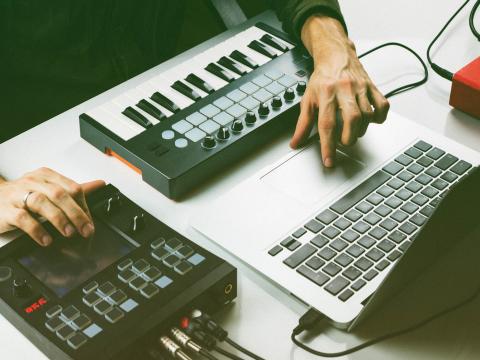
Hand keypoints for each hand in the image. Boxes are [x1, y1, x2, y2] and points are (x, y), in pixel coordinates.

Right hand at [0, 168, 104, 245]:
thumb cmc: (23, 194)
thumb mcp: (48, 188)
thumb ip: (72, 189)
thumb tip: (99, 184)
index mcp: (46, 175)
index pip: (71, 188)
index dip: (83, 206)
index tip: (90, 222)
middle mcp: (33, 182)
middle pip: (59, 194)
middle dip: (76, 214)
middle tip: (85, 230)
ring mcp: (18, 194)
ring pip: (41, 202)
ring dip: (59, 219)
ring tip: (68, 233)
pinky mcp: (6, 210)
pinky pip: (23, 218)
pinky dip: (37, 230)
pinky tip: (46, 239)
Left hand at [290, 15, 389, 166]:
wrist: (335, 55)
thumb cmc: (322, 79)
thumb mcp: (307, 100)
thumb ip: (302, 124)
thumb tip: (295, 143)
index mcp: (326, 93)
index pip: (327, 124)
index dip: (328, 146)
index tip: (329, 161)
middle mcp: (344, 89)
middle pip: (352, 119)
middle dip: (348, 138)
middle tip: (343, 142)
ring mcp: (361, 88)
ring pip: (368, 115)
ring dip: (360, 130)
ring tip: (352, 132)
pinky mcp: (372, 87)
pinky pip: (383, 105)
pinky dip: (379, 118)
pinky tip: (370, 121)